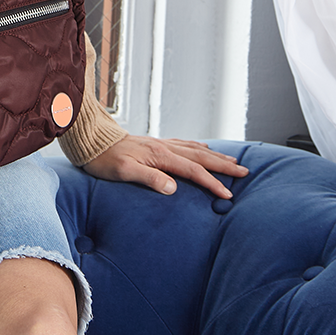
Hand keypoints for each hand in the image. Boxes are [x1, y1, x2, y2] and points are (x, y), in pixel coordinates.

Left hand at [82, 134, 248, 199]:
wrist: (91, 140)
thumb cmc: (104, 159)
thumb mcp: (124, 172)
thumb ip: (149, 178)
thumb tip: (173, 188)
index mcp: (160, 155)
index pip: (193, 171)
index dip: (212, 183)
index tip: (228, 194)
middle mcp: (163, 147)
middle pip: (200, 156)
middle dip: (223, 165)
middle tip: (244, 171)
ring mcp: (160, 144)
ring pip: (194, 149)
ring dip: (214, 155)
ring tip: (232, 160)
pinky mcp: (154, 143)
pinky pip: (183, 144)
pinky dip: (197, 147)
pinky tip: (202, 148)